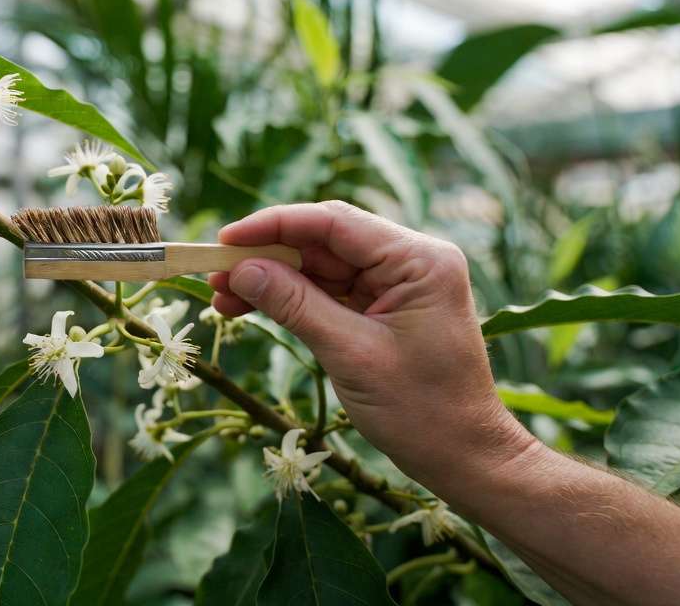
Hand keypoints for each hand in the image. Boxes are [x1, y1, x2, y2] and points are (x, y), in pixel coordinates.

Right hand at [209, 200, 531, 494]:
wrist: (465, 458)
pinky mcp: (383, 308)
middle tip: (215, 272)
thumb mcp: (351, 355)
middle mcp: (411, 261)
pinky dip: (289, 300)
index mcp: (419, 260)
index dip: (274, 225)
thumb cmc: (423, 411)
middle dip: (267, 255)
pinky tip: (249, 308)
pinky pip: (327, 292)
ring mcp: (397, 284)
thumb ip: (295, 305)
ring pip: (319, 266)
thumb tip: (241, 270)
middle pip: (323, 240)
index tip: (226, 239)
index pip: (335, 222)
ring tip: (222, 298)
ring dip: (272, 279)